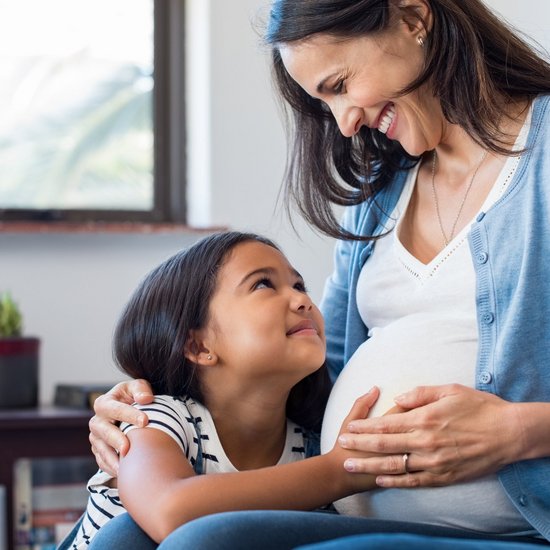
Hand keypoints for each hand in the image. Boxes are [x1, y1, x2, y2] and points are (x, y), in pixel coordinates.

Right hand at [89, 379, 153, 474]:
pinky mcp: (99, 451)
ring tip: (124, 467)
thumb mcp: (137, 388)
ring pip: (100, 449)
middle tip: (128, 447)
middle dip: (115, 439)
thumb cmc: (133, 397)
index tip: (144, 421)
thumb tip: (146, 399)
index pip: (114, 408)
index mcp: (104, 402)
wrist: (129, 411)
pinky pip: (102, 462)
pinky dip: (111, 467)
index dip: (128, 414)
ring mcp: (96, 438)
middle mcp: (97, 421)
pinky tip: (122, 472)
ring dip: (111, 458)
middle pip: (102, 430)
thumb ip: (141, 389)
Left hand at [338, 384, 521, 487]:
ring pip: (394, 464)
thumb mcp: (450, 390)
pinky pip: (414, 481)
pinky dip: (395, 480)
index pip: (386, 423)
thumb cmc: (480, 407)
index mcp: (425, 418)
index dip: (364, 425)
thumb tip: (396, 400)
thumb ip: (420, 394)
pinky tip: (380, 478)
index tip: (348, 426)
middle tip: (340, 443)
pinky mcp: (444, 476)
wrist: (509, 433)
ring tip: (349, 464)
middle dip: (359, 443)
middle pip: (384, 444)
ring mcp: (434, 461)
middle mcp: (426, 441)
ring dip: (369, 463)